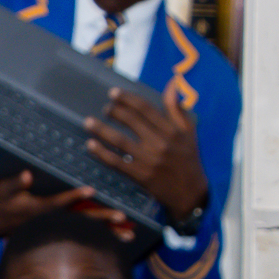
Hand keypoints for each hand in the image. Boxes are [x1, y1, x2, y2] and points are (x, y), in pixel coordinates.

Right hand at [0, 172, 112, 239]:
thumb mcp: (1, 190)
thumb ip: (14, 183)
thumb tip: (27, 174)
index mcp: (39, 209)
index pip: (59, 201)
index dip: (73, 195)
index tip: (90, 189)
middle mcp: (52, 220)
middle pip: (81, 219)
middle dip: (102, 219)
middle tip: (123, 218)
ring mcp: (57, 227)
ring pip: (87, 230)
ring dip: (109, 233)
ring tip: (130, 236)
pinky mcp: (59, 230)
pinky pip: (84, 234)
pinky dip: (102, 237)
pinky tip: (119, 238)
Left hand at [86, 89, 208, 222]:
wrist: (190, 193)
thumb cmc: (188, 159)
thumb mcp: (189, 132)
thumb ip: (177, 109)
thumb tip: (171, 85)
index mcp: (172, 130)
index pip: (146, 108)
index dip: (127, 98)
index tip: (113, 93)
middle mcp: (160, 142)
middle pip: (131, 121)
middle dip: (114, 111)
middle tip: (104, 108)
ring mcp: (149, 159)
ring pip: (119, 140)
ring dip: (101, 130)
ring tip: (88, 122)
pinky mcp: (140, 175)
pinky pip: (115, 162)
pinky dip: (101, 153)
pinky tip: (90, 145)